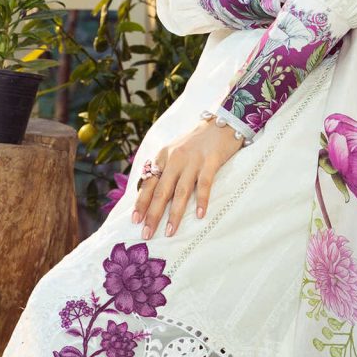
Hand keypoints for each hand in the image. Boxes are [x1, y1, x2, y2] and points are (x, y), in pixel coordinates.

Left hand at [131, 119, 243, 239]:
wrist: (221, 122)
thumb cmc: (196, 142)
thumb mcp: (174, 151)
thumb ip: (163, 168)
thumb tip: (151, 195)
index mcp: (163, 156)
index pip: (148, 183)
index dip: (141, 203)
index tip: (135, 221)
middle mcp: (175, 159)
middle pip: (161, 191)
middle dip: (152, 214)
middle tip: (147, 234)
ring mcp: (193, 160)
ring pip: (180, 191)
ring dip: (174, 213)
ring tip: (170, 231)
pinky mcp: (211, 161)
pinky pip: (204, 184)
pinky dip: (202, 200)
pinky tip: (200, 215)